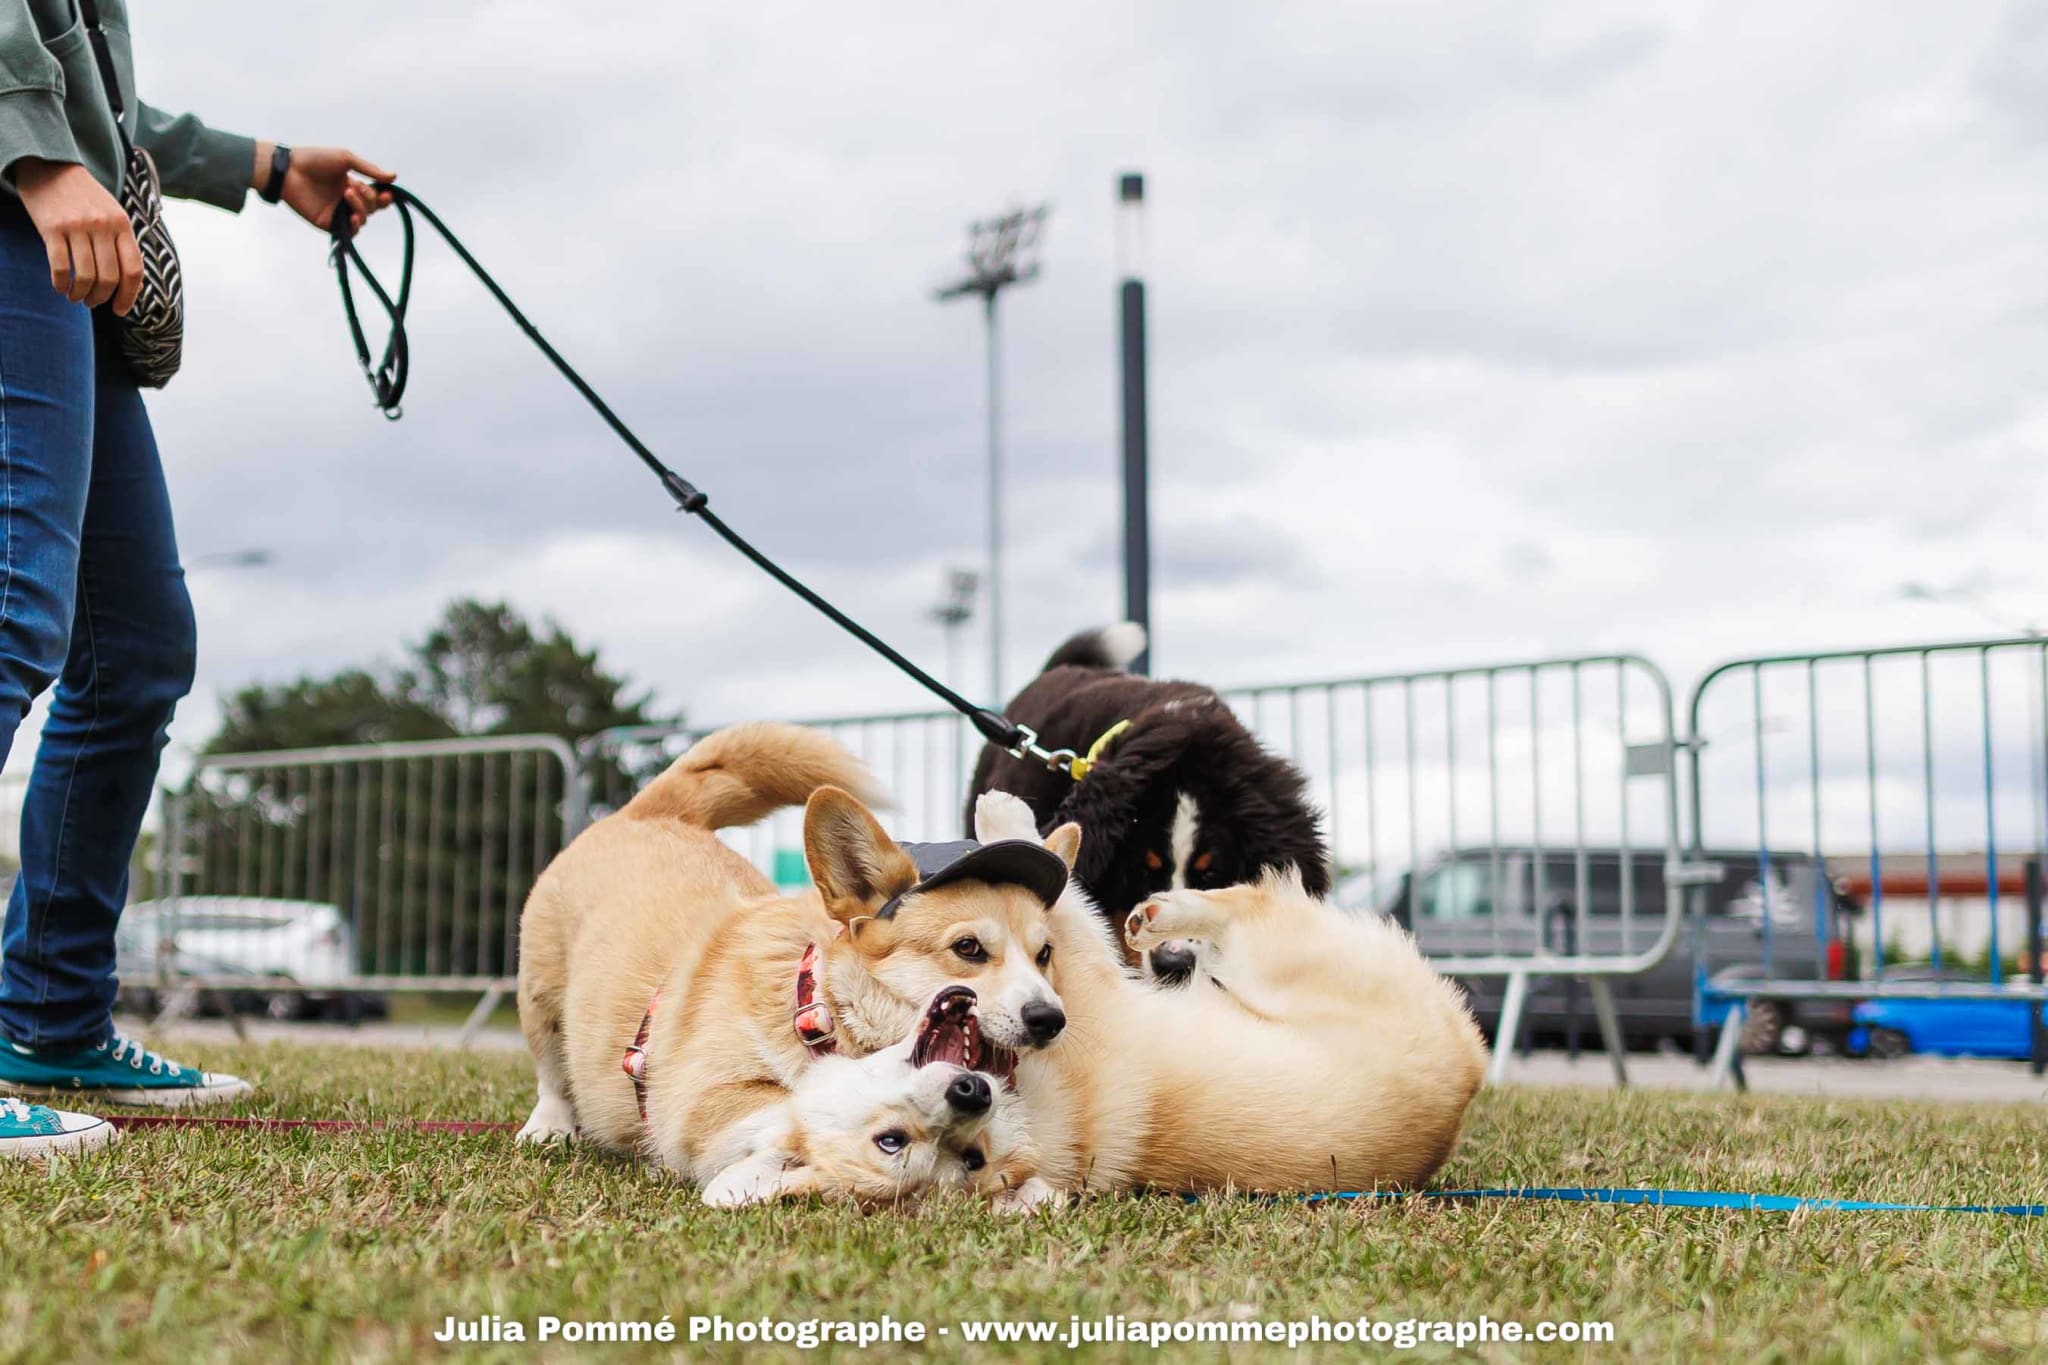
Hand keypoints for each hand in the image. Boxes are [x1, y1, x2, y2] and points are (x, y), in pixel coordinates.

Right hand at [12, 159, 143, 313]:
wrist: (51, 167)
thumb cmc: (86, 199)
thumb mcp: (113, 214)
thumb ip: (123, 245)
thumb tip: (133, 286)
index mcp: (123, 225)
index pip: (133, 270)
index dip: (129, 296)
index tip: (120, 310)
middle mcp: (102, 225)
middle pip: (109, 277)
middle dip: (101, 298)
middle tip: (92, 303)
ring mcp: (77, 226)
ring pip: (85, 276)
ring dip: (80, 294)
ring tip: (75, 297)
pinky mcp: (52, 227)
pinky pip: (59, 266)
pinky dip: (60, 283)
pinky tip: (59, 286)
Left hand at [260, 144, 395, 234]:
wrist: (289, 169)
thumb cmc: (314, 160)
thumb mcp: (346, 159)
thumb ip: (369, 169)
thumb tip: (394, 176)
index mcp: (351, 185)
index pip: (375, 197)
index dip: (383, 198)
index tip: (387, 194)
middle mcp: (345, 200)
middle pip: (371, 208)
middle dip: (369, 198)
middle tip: (354, 186)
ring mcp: (337, 213)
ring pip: (362, 220)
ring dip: (360, 207)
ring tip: (347, 193)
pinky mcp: (327, 223)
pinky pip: (349, 232)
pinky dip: (355, 226)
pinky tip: (352, 217)